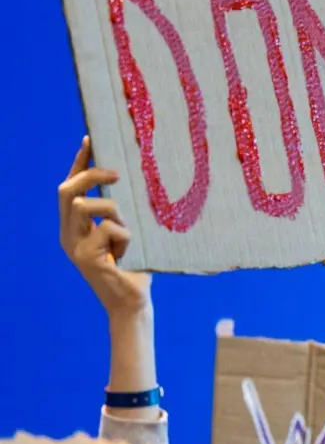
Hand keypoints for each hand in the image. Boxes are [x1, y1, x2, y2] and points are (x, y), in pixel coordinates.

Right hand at [59, 137, 150, 317]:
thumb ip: (121, 212)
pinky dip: (127, 236)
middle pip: (68, 190)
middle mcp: (68, 233)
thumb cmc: (135, 267)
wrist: (132, 303)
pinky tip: (130, 253)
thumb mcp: (128, 233)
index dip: (80, 163)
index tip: (91, 140)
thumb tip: (133, 180)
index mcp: (75, 226)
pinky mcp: (85, 255)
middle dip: (91, 174)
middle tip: (116, 173)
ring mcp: (73, 245)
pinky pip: (109, 228)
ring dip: (116, 212)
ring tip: (129, 234)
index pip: (71, 187)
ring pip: (88, 206)